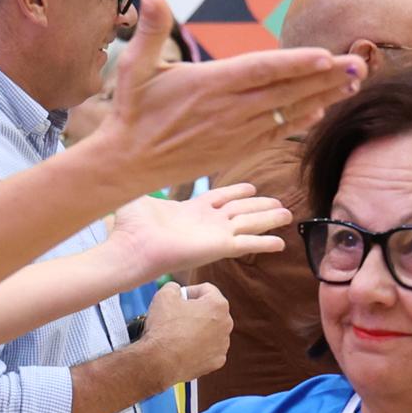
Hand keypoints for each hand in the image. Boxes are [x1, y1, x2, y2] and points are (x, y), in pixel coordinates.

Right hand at [84, 0, 360, 194]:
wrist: (128, 162)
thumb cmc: (132, 110)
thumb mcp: (133, 66)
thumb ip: (150, 29)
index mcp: (209, 84)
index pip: (261, 70)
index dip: (296, 64)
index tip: (327, 55)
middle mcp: (229, 109)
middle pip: (286, 91)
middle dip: (325, 78)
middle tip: (359, 65)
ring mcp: (235, 132)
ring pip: (287, 112)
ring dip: (322, 98)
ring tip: (352, 85)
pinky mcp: (236, 149)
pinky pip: (275, 132)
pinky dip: (299, 121)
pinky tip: (320, 111)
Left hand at [109, 181, 290, 280]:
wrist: (130, 248)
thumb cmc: (129, 227)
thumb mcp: (138, 196)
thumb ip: (140, 181)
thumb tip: (124, 164)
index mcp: (191, 209)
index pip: (220, 197)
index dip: (236, 192)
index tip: (252, 188)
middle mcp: (206, 222)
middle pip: (241, 210)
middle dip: (261, 206)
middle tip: (280, 203)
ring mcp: (215, 234)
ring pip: (250, 222)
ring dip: (269, 218)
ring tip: (287, 214)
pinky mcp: (219, 246)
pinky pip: (248, 242)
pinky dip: (264, 242)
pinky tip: (281, 243)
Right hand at [137, 279, 232, 384]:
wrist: (160, 361)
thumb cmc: (164, 327)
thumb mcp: (164, 295)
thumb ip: (174, 287)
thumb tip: (177, 291)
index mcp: (218, 305)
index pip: (206, 290)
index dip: (188, 291)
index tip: (177, 299)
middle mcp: (226, 324)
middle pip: (209, 311)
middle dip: (194, 311)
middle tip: (175, 316)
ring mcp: (223, 345)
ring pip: (209, 331)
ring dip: (197, 330)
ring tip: (177, 335)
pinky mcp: (216, 362)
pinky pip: (207, 350)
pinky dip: (197, 348)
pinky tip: (182, 349)